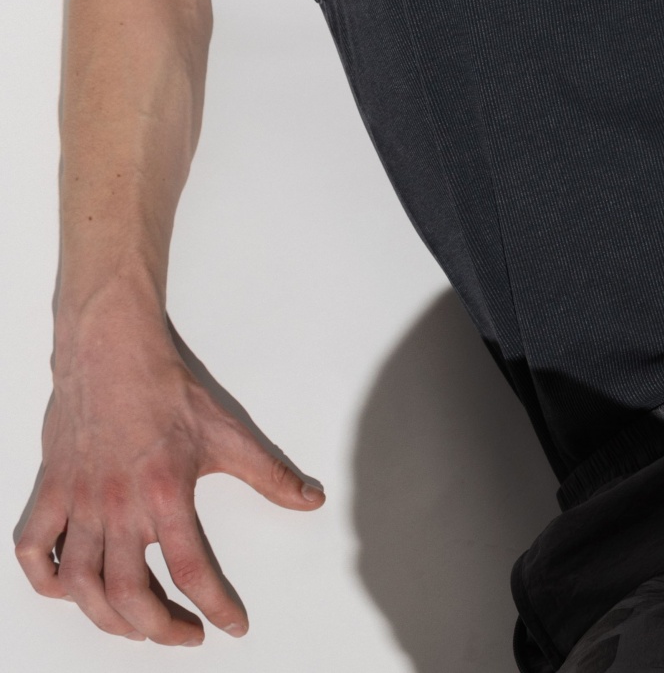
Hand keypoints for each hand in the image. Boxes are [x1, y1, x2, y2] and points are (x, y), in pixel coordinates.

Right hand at [14, 310, 323, 645]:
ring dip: (107, 618)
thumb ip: (269, 473)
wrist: (112, 348)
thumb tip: (311, 499)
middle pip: (129, 595)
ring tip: (135, 624)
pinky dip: (47, 581)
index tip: (232, 625)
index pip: (193, 570)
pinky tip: (73, 589)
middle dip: (158, 629)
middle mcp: (118, 505)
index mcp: (165, 493)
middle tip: (182, 635)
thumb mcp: (227, 432)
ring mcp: (79, 501)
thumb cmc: (165, 389)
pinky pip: (34, 551)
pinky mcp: (52, 490)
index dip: (216, 606)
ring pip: (81, 586)